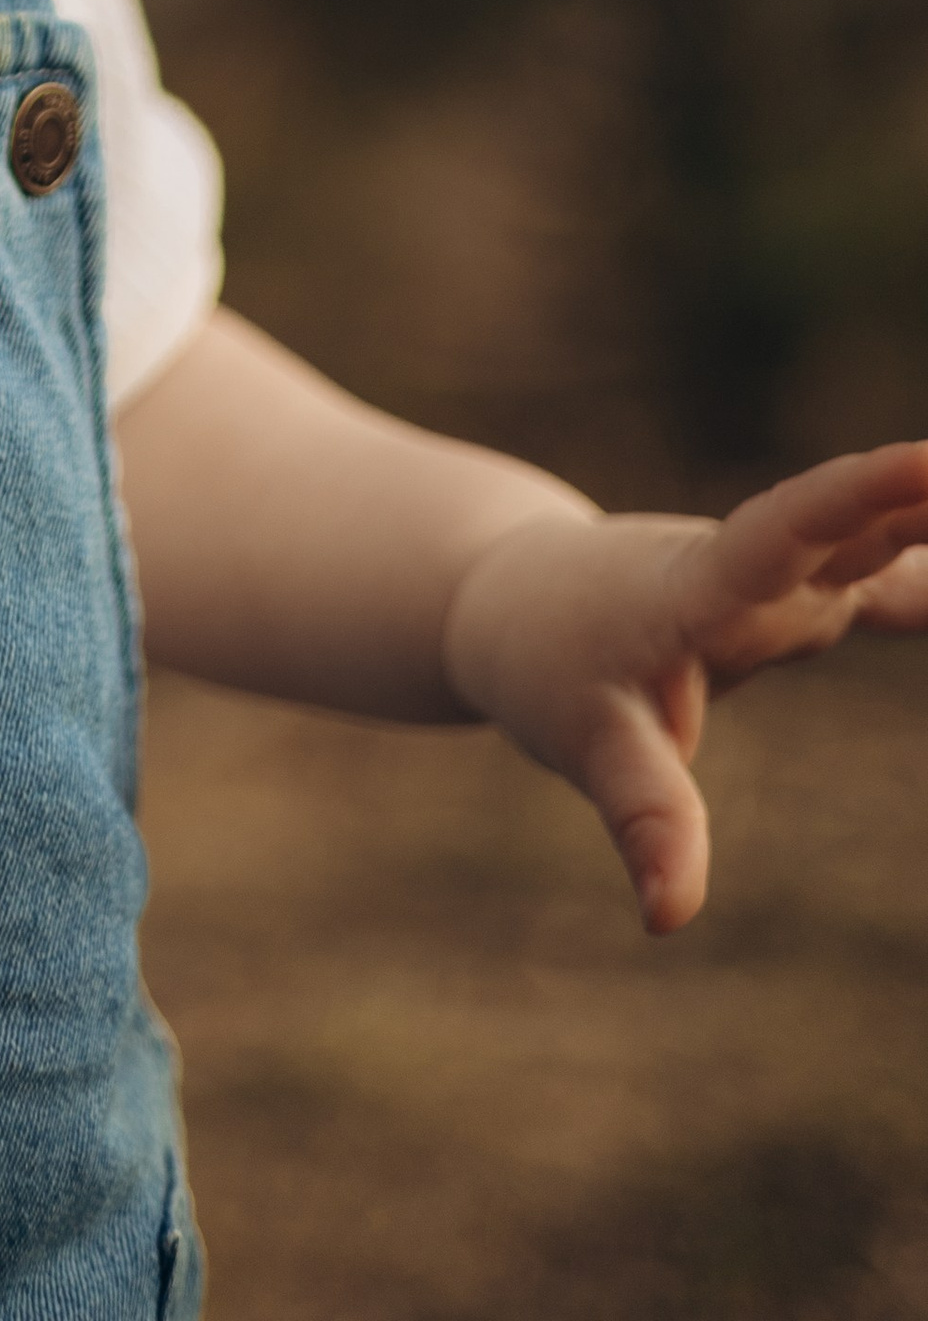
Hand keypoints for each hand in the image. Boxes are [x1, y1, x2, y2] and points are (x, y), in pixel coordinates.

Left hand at [440, 438, 927, 934]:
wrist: (523, 601)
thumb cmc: (548, 665)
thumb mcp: (589, 742)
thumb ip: (644, 818)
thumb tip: (668, 916)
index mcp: (704, 585)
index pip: (793, 527)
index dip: (864, 495)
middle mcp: (758, 568)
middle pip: (858, 523)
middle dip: (923, 495)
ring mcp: (788, 578)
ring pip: (883, 541)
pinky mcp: (806, 596)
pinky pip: (891, 581)